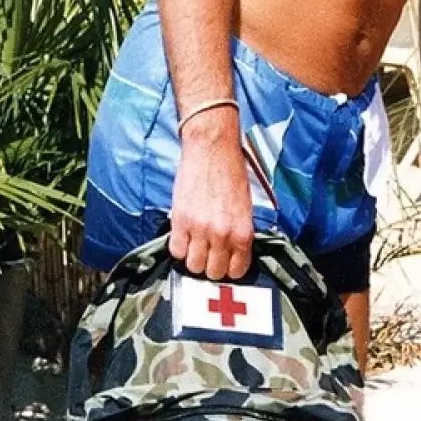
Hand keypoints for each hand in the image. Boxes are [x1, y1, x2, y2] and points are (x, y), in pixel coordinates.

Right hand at [168, 111, 253, 279]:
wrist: (212, 148)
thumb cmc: (231, 172)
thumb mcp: (245, 205)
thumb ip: (239, 231)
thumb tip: (233, 253)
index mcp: (242, 230)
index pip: (238, 269)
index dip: (231, 269)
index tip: (227, 263)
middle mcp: (222, 234)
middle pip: (213, 272)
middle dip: (212, 266)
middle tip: (210, 255)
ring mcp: (199, 229)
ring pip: (193, 266)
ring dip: (194, 258)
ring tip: (197, 245)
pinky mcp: (180, 221)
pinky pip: (176, 251)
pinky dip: (179, 247)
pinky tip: (185, 236)